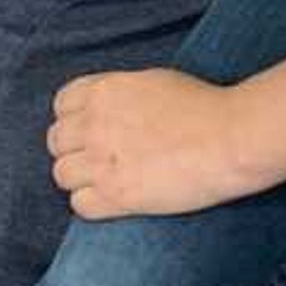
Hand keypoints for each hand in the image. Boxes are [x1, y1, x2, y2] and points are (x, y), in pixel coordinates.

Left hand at [47, 68, 254, 218]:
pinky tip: (113, 199)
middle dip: (73, 149)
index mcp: (103, 91)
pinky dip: (92, 204)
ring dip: (80, 178)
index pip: (61, 104)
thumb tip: (107, 107)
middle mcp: (94, 125)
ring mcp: (102, 162)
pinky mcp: (116, 196)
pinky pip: (79, 205)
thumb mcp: (152, 81)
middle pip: (56, 142)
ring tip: (105, 181)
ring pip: (62, 175)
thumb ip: (119, 94)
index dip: (73, 118)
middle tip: (97, 158)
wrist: (228, 138)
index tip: (87, 129)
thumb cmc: (202, 106)